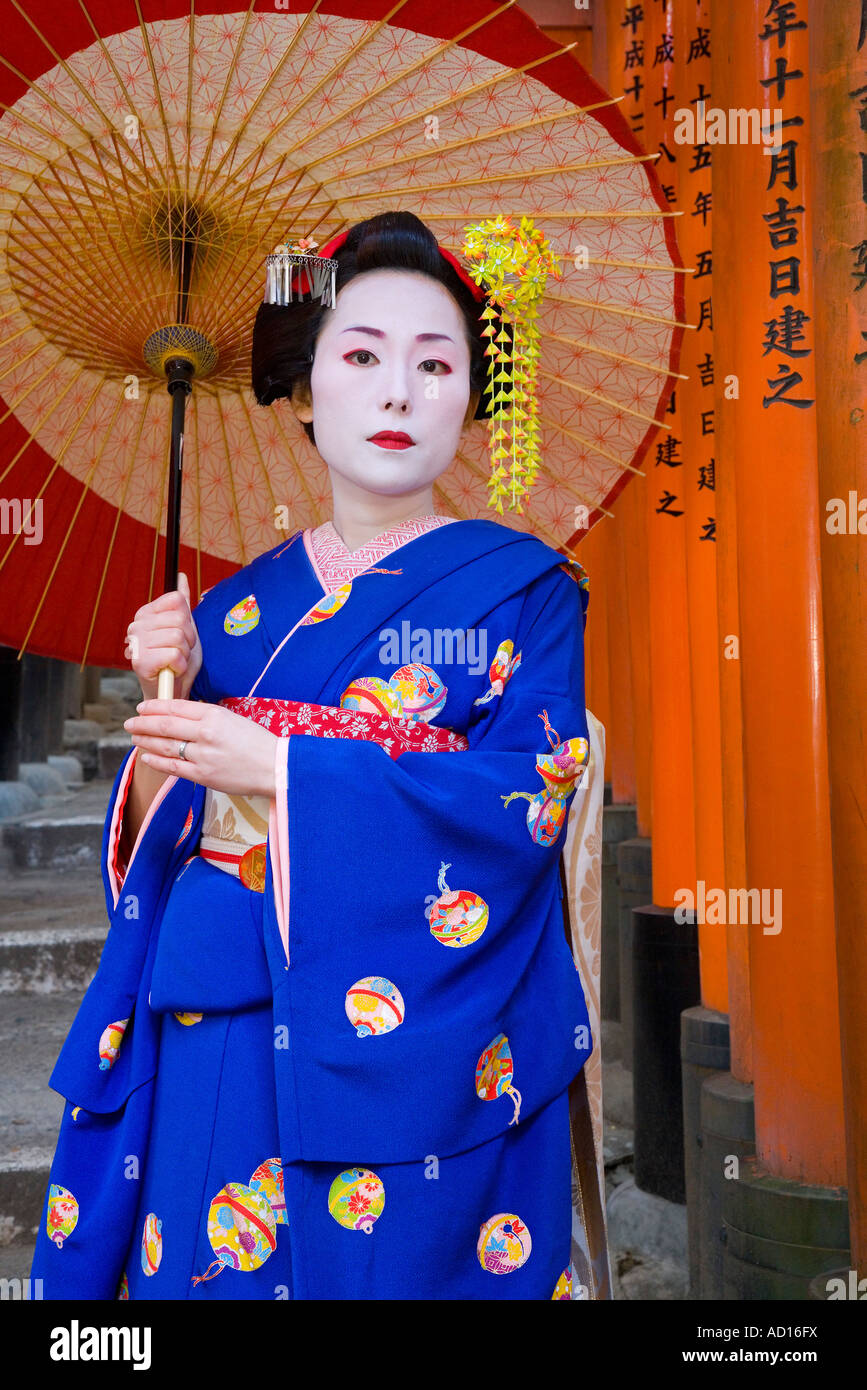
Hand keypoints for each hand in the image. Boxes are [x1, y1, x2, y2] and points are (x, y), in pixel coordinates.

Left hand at [123, 699, 279, 798]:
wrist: (275, 767)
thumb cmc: (257, 742)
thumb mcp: (233, 720)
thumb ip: (207, 717)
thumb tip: (181, 716)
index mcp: (214, 715)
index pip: (176, 707)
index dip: (155, 707)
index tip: (142, 707)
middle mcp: (206, 733)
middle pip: (165, 725)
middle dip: (143, 723)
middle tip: (129, 722)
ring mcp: (203, 755)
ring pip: (165, 746)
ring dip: (146, 741)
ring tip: (134, 738)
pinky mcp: (203, 776)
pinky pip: (173, 767)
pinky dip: (156, 761)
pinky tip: (146, 757)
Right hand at [124, 572, 202, 701]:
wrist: (172, 690)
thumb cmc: (178, 660)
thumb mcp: (184, 628)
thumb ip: (181, 603)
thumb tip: (181, 576)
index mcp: (146, 614)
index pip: (177, 601)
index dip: (188, 620)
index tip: (182, 634)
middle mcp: (136, 625)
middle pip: (181, 619)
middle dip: (189, 639)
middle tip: (179, 652)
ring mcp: (136, 643)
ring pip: (178, 637)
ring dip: (185, 654)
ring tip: (175, 661)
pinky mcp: (140, 661)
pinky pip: (174, 654)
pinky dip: (180, 666)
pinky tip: (171, 670)